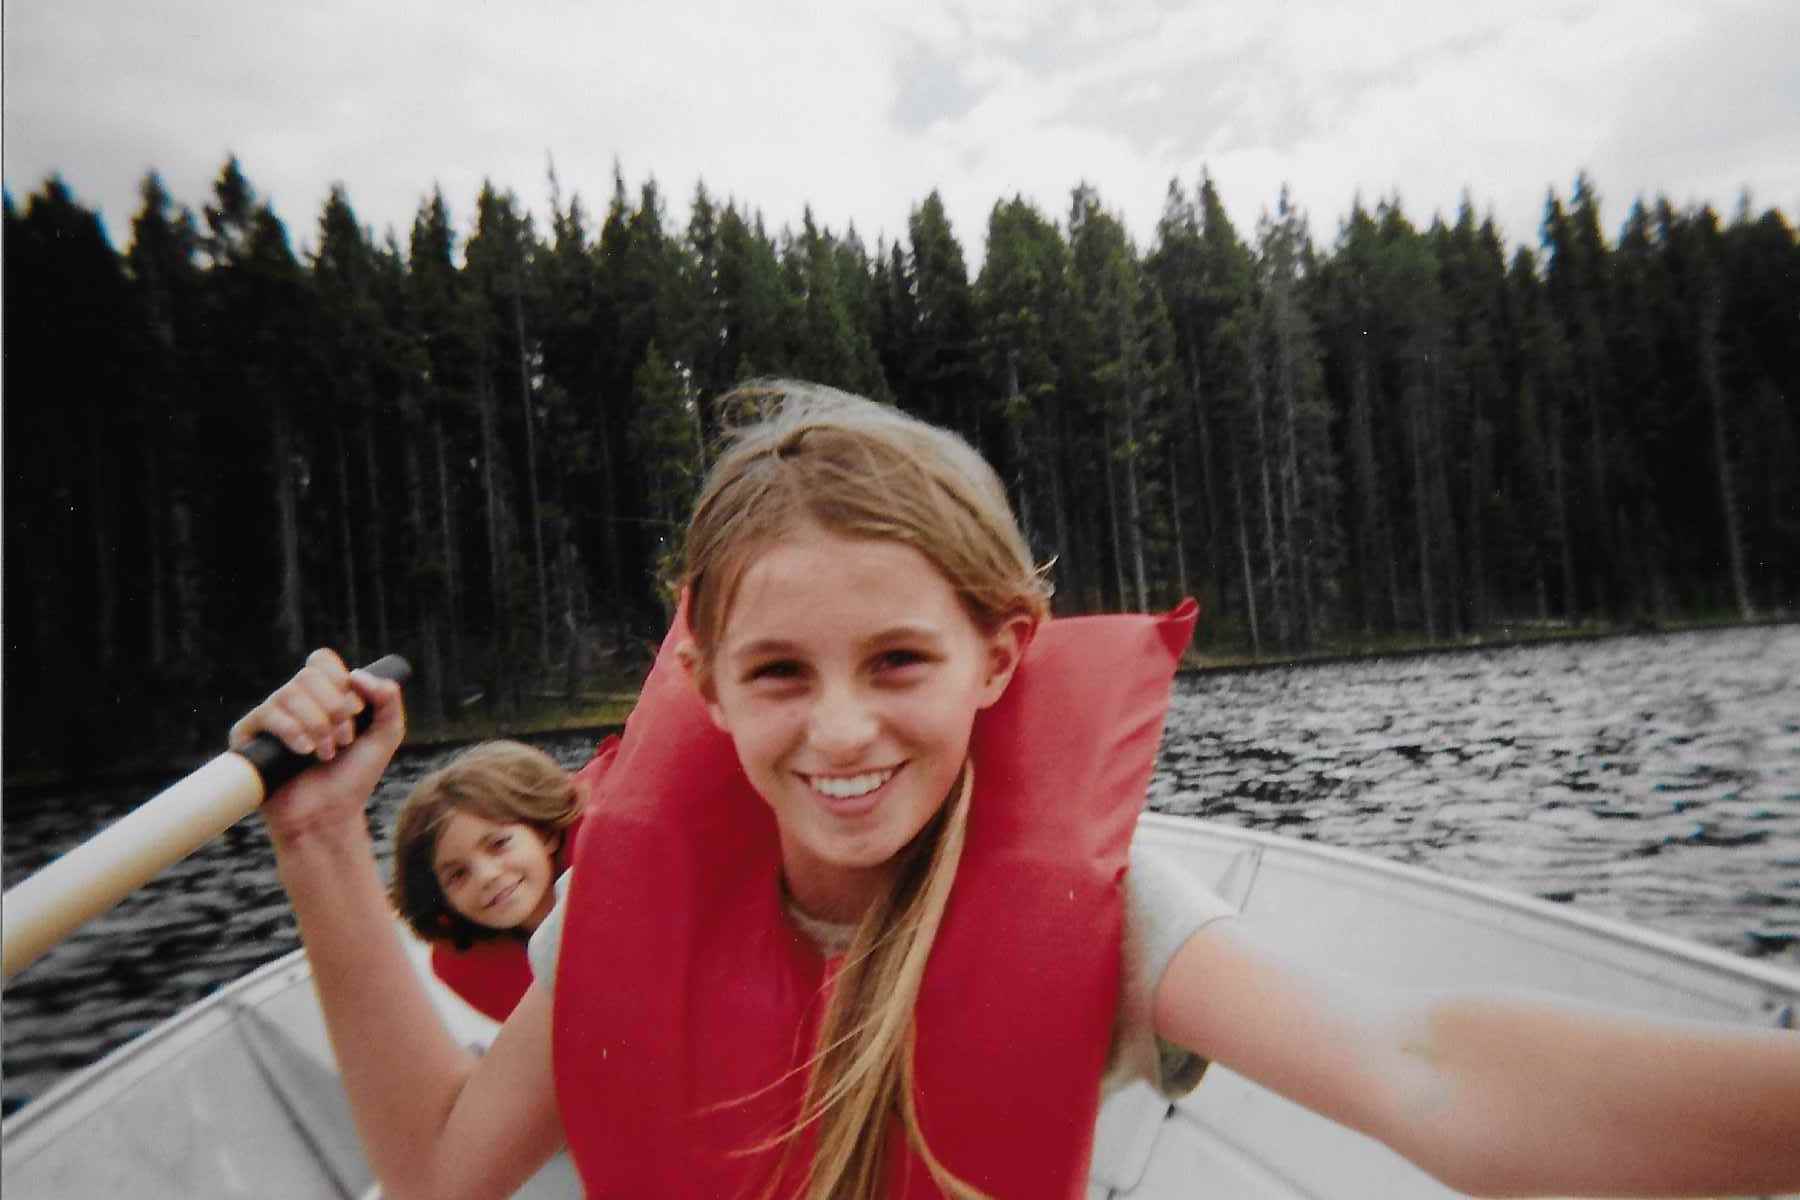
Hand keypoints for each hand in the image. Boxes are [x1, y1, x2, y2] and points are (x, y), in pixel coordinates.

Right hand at [230, 648, 406, 847]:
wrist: (328, 816)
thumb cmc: (354, 777)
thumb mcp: (386, 734)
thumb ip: (388, 699)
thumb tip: (356, 674)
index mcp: (320, 695)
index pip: (322, 661)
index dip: (341, 683)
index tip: (356, 712)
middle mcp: (292, 701)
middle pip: (308, 675)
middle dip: (334, 708)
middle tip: (343, 740)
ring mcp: (269, 718)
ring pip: (290, 693)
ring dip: (318, 725)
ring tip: (326, 754)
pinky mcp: (248, 737)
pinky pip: (267, 714)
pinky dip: (292, 731)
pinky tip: (304, 752)